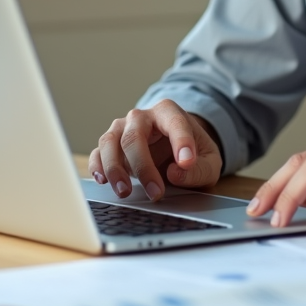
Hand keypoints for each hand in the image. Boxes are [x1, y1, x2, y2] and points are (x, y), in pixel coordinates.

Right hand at [88, 100, 221, 201]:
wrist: (176, 150)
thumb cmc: (192, 153)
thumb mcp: (208, 161)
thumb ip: (200, 168)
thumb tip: (176, 172)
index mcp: (169, 112)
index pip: (174, 122)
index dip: (181, 141)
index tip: (187, 162)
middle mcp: (142, 117)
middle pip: (135, 135)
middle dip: (144, 166)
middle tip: (156, 193)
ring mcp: (122, 130)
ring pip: (110, 141)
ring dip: (115, 168)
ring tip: (125, 192)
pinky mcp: (110, 147)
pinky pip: (98, 153)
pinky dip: (97, 167)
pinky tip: (103, 181)